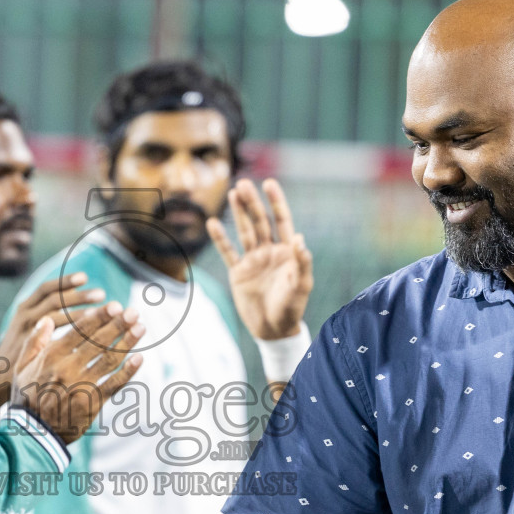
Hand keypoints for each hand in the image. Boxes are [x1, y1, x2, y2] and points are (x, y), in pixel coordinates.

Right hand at [11, 301, 144, 442]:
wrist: (33, 432)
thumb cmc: (27, 397)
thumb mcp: (21, 367)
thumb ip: (34, 342)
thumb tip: (47, 319)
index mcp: (52, 356)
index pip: (80, 332)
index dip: (99, 317)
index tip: (113, 305)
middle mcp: (68, 368)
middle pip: (98, 342)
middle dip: (118, 325)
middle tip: (133, 312)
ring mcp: (82, 386)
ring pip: (110, 360)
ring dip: (127, 342)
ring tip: (140, 328)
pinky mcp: (92, 403)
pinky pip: (114, 384)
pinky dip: (128, 372)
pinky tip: (140, 358)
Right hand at [207, 179, 312, 341]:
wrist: (273, 329)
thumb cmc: (292, 308)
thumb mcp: (301, 286)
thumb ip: (301, 264)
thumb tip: (300, 239)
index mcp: (287, 251)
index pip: (282, 220)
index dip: (276, 202)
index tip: (269, 183)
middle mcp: (269, 251)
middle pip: (260, 221)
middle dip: (252, 203)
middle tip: (243, 184)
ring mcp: (253, 260)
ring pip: (245, 231)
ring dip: (239, 213)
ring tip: (232, 193)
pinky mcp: (239, 272)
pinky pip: (228, 252)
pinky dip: (220, 239)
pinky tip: (212, 223)